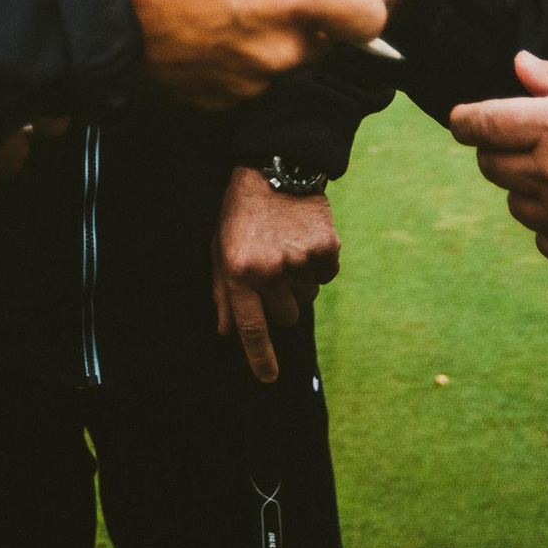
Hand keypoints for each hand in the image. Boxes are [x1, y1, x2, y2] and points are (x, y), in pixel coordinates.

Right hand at [109, 0, 388, 110]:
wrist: (101, 16)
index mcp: (290, 1)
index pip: (368, 19)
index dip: (362, 3)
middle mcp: (280, 50)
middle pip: (325, 40)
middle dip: (309, 16)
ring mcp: (253, 82)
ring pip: (287, 59)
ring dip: (272, 37)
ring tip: (224, 5)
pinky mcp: (225, 101)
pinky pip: (253, 77)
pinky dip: (241, 57)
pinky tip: (204, 32)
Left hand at [212, 165, 340, 383]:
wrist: (275, 168)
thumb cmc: (240, 212)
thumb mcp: (219, 249)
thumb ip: (223, 292)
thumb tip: (225, 331)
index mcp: (239, 274)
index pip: (250, 329)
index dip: (260, 358)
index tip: (268, 379)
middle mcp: (270, 272)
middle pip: (287, 317)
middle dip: (283, 304)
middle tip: (277, 275)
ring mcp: (300, 260)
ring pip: (308, 297)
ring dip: (300, 281)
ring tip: (288, 248)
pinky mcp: (326, 248)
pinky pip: (328, 275)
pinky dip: (320, 264)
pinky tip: (305, 240)